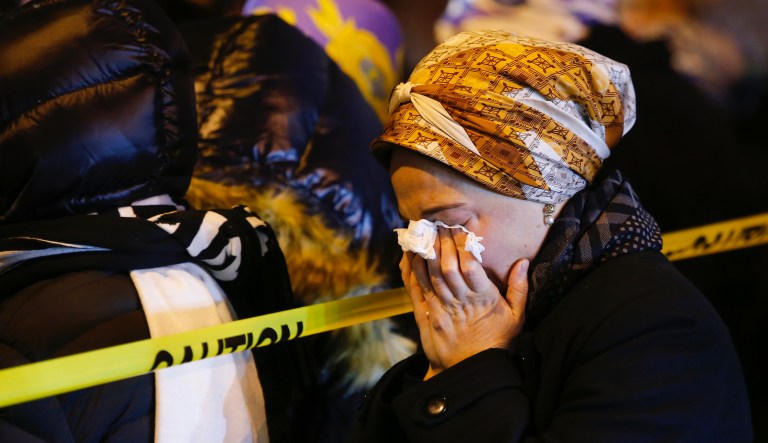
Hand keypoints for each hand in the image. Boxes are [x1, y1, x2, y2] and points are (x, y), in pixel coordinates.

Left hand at [400, 227, 528, 379]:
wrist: (471, 371)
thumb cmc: (497, 342)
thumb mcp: (517, 317)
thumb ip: (519, 288)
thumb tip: (523, 262)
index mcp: (483, 298)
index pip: (470, 266)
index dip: (462, 245)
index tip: (459, 228)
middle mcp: (460, 301)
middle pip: (447, 267)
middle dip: (442, 243)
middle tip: (438, 224)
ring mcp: (440, 308)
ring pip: (430, 275)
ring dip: (425, 252)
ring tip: (423, 232)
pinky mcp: (426, 316)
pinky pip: (416, 289)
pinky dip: (411, 271)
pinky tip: (409, 254)